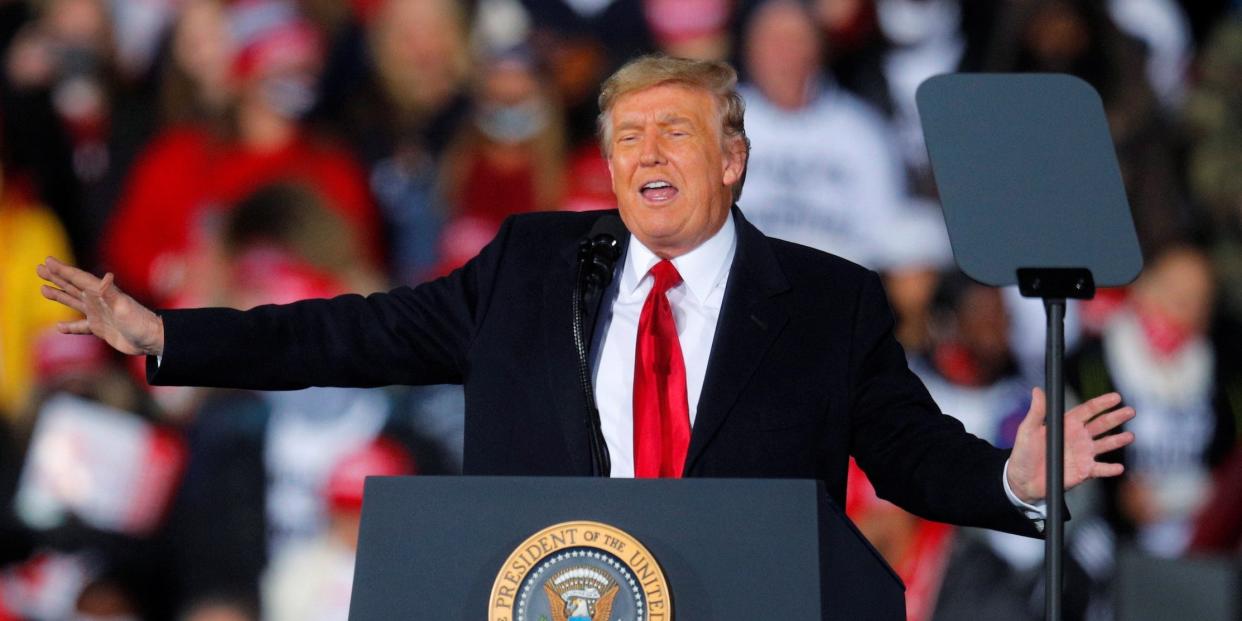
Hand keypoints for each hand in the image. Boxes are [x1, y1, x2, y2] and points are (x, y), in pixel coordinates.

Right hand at [37, 256, 164, 355]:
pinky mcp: (101, 329)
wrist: (152, 340)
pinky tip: (59, 327)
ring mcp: (99, 314)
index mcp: (102, 293)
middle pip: (73, 286)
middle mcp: (99, 301)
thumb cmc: (140, 322)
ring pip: (74, 302)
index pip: (78, 278)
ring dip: (59, 295)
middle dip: (56, 277)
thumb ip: (112, 293)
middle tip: (40, 268)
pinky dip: (70, 327)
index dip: (62, 270)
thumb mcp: (124, 307)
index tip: (47, 260)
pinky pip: (81, 326)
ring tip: (43, 290)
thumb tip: (106, 276)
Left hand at [1006, 387, 1134, 503]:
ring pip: (1105, 444)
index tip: (1116, 397)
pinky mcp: (1084, 471)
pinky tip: (1118, 467)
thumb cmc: (1023, 452)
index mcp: (1067, 424)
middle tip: (1130, 411)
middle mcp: (1079, 437)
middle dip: (1116, 417)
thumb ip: (1036, 411)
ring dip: (1118, 440)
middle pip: (1101, 424)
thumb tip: (1038, 390)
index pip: (1088, 410)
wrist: (1022, 479)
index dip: (1102, 403)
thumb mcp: (1028, 430)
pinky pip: (1100, 469)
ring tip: (1130, 436)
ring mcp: (1083, 454)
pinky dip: (1110, 469)